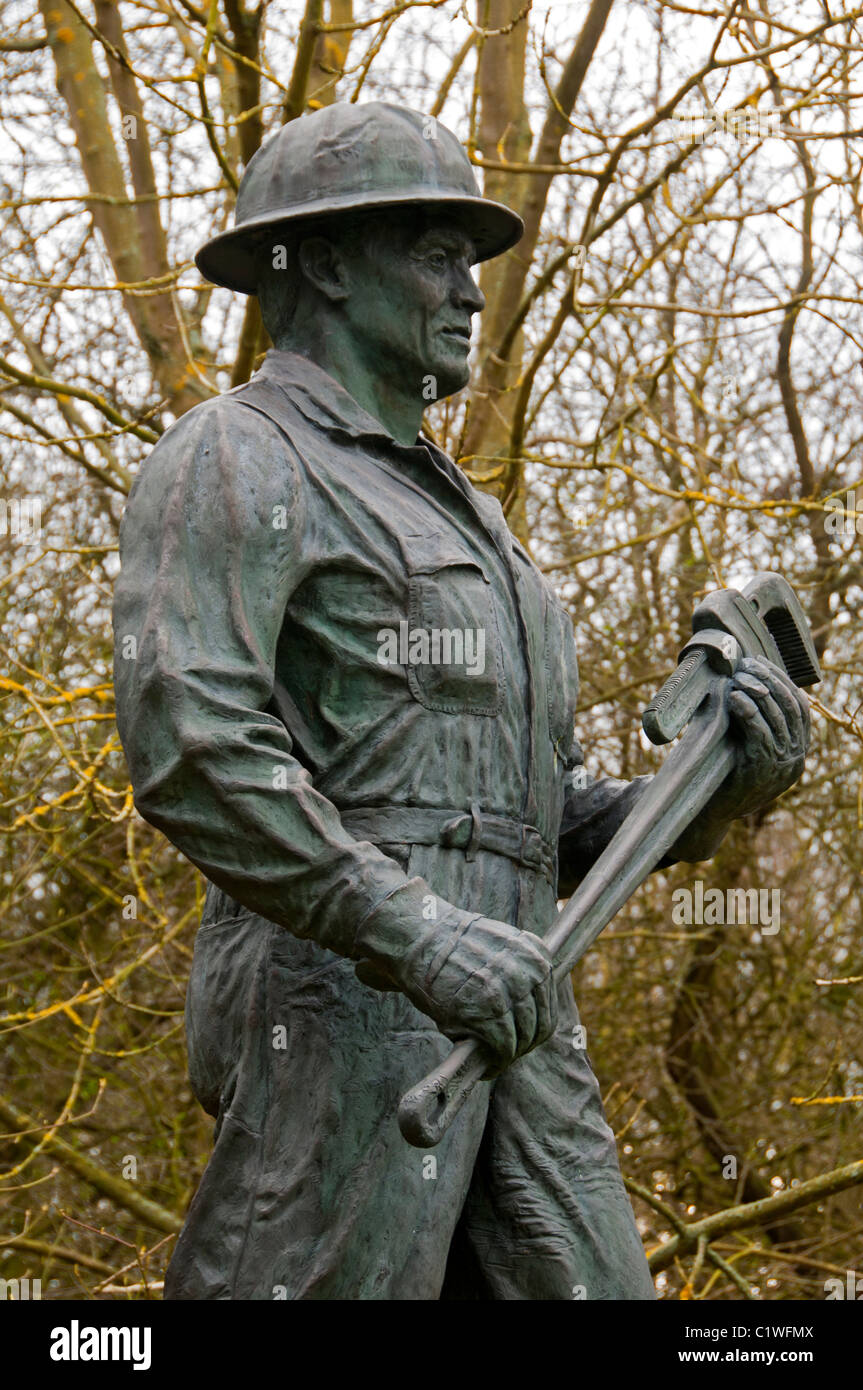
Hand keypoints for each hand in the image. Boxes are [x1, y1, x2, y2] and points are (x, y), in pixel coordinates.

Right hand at [357, 910, 557, 1074]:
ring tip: (495, 1061)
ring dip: (510, 1055)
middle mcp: (527, 972)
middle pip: (541, 1025)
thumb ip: (521, 971)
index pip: (548, 1005)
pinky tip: (488, 1067)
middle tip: (507, 1054)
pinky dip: (497, 1063)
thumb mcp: (500, 946)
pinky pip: (503, 1047)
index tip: (523, 1039)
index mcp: (535, 956)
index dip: (536, 1027)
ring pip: (523, 1039)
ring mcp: (508, 991)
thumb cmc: (454, 948)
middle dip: (525, 1045)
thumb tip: (531, 1010)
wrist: (420, 939)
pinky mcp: (486, 1012)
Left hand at [703, 655, 810, 823]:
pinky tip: (734, 698)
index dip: (783, 681)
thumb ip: (757, 720)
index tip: (761, 663)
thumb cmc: (726, 771)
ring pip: (777, 717)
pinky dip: (748, 712)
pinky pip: (760, 734)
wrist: (712, 810)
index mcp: (798, 749)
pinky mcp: (763, 770)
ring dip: (756, 691)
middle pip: (791, 707)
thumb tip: (747, 680)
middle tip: (747, 664)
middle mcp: (796, 757)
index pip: (801, 707)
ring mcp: (782, 765)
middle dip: (769, 680)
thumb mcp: (748, 743)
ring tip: (738, 676)